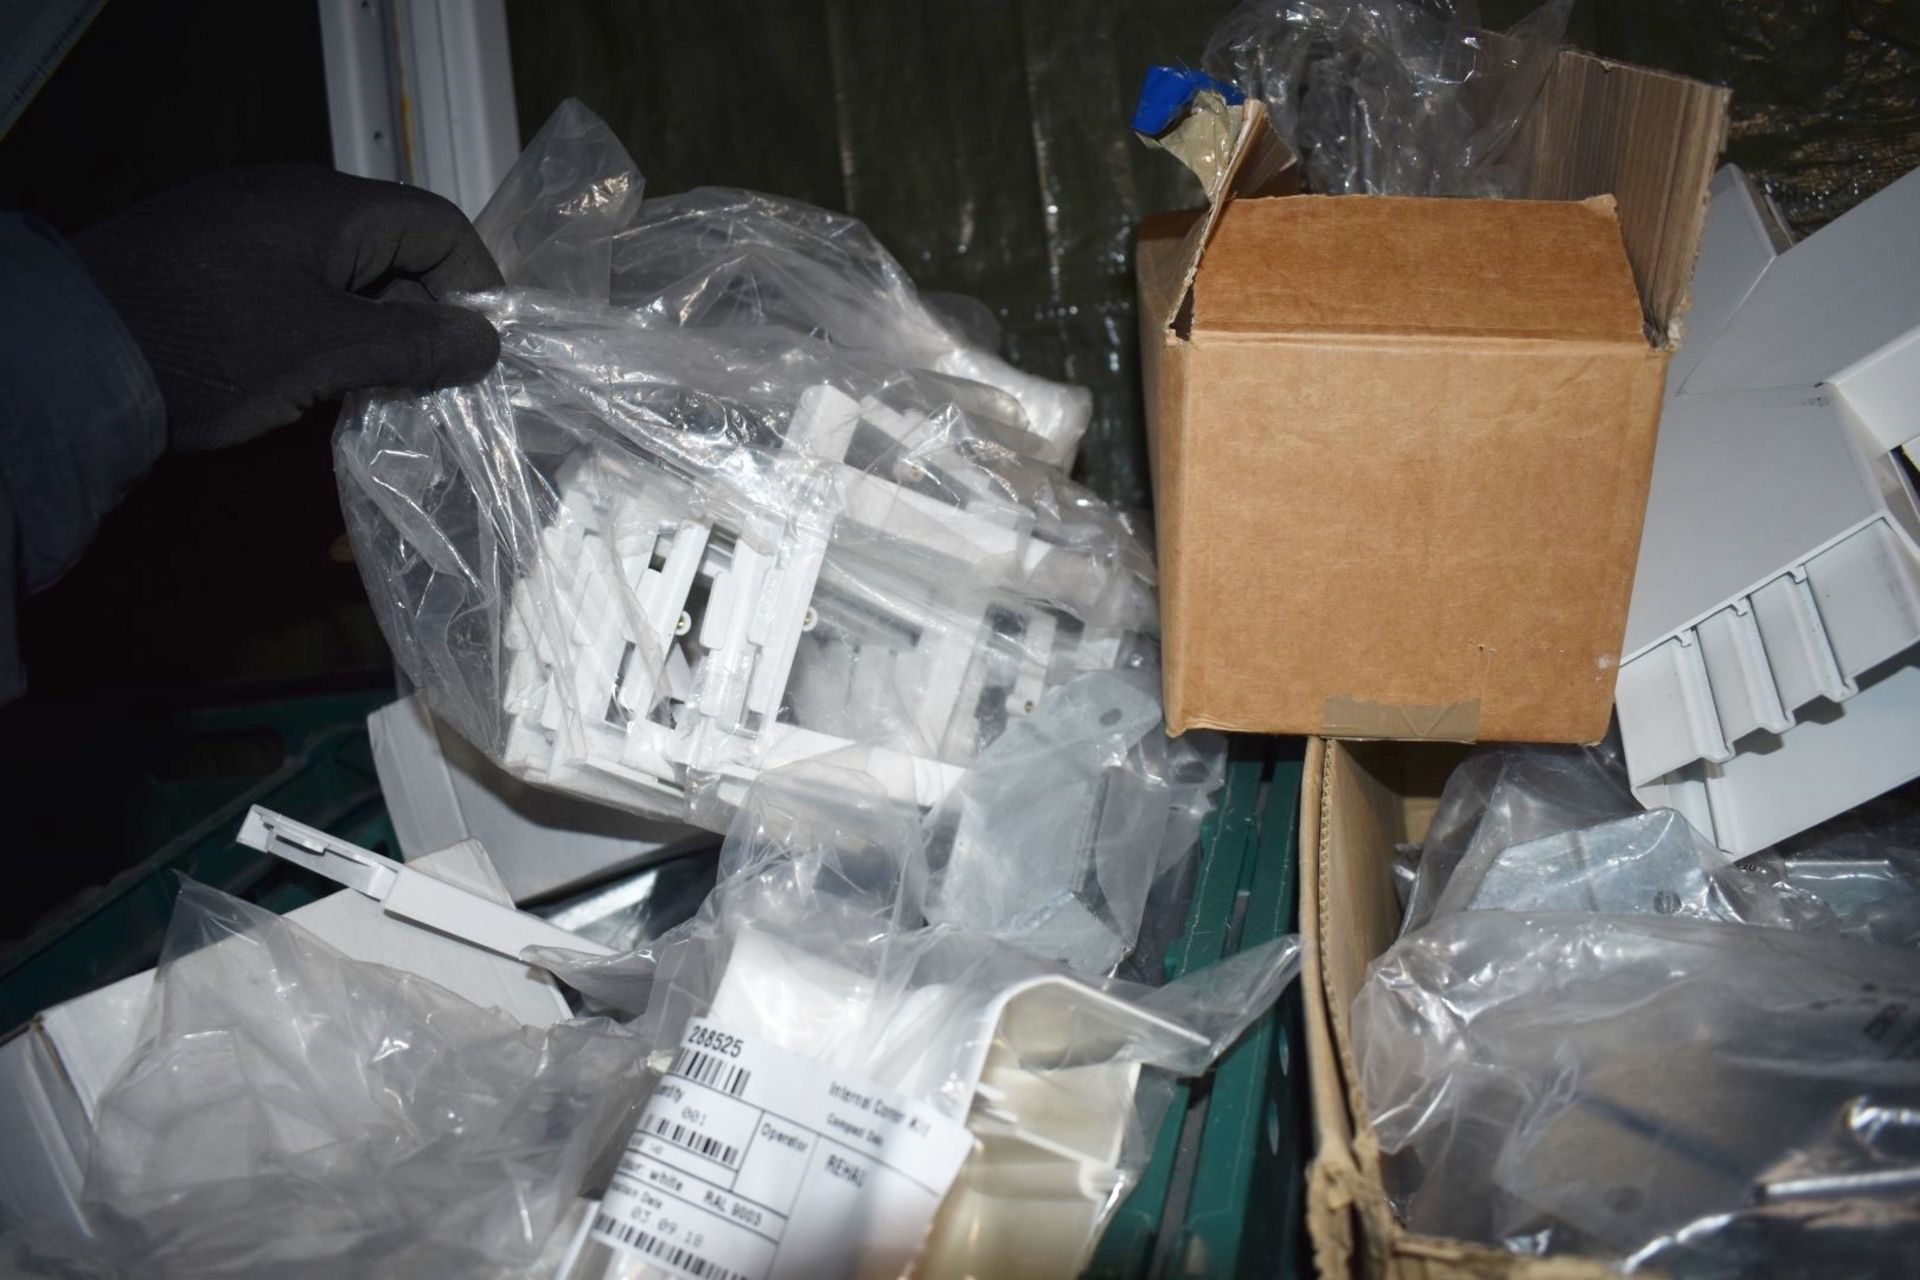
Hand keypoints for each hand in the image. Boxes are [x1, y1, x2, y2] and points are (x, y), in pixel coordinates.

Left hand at [76, 165, 503, 450]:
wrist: (68, 358)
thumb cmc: (212, 347)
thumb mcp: (329, 351)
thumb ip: (418, 345)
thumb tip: (488, 344)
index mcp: (329, 206)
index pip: (439, 227)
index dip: (478, 288)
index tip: (487, 354)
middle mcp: (293, 204)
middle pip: (396, 252)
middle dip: (428, 320)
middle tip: (437, 388)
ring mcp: (249, 233)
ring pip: (349, 278)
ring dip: (379, 334)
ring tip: (384, 396)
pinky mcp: (215, 269)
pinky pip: (301, 291)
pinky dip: (330, 334)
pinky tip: (324, 384)